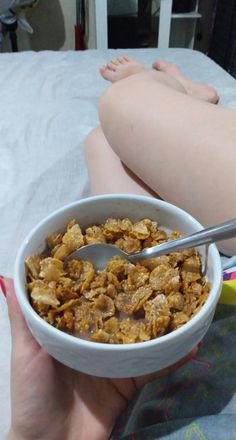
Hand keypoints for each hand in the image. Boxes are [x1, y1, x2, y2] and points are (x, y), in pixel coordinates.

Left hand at [6, 288, 198, 439]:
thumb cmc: (33, 395)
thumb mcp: (25, 353)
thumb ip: (22, 317)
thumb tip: (5, 277)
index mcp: (70, 330)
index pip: (88, 297)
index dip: (100, 277)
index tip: (115, 252)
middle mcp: (94, 340)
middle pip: (118, 313)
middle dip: (136, 294)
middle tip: (155, 271)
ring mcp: (113, 360)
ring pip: (139, 336)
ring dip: (159, 322)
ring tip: (178, 301)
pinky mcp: (129, 382)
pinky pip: (154, 367)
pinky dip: (173, 357)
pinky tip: (190, 343)